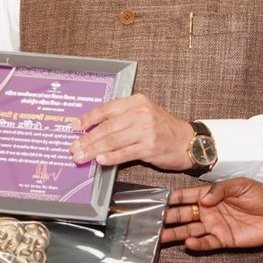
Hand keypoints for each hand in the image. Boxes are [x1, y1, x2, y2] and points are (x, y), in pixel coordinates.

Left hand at [70, 94, 194, 169]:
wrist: (189, 141)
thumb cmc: (163, 129)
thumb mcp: (144, 114)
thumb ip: (122, 117)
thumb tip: (95, 129)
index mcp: (136, 101)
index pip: (106, 109)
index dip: (88, 118)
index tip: (74, 126)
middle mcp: (141, 113)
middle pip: (107, 127)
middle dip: (87, 139)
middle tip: (73, 147)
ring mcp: (146, 130)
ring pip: (113, 141)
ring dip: (93, 150)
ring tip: (81, 156)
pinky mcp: (150, 147)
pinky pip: (125, 153)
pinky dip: (111, 157)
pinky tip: (100, 160)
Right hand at [161, 178, 262, 250]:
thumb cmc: (262, 195)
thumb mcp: (241, 184)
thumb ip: (221, 190)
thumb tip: (203, 199)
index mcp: (210, 195)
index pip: (186, 197)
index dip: (171, 198)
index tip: (156, 201)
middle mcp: (209, 211)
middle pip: (183, 215)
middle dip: (167, 217)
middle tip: (151, 221)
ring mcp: (215, 226)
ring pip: (189, 230)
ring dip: (175, 233)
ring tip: (160, 236)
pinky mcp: (224, 240)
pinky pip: (207, 243)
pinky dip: (197, 244)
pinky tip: (188, 243)